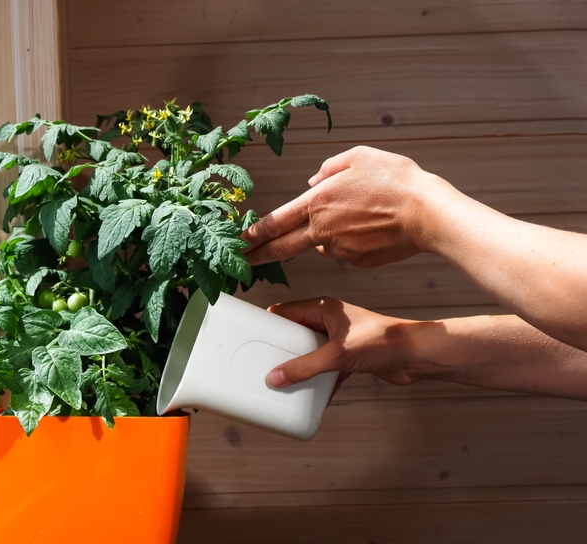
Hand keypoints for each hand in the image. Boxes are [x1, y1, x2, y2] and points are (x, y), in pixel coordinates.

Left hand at [242, 146, 440, 268]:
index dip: (253, 234)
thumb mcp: (358, 157)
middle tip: (242, 263)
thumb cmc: (396, 181)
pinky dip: (350, 241)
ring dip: (327, 236)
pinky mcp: (356, 262)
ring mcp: (339, 250)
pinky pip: (344, 251)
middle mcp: (322, 231)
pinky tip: (372, 228)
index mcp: (317, 204)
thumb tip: (311, 182)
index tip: (239, 241)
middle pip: (281, 248)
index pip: (274, 222)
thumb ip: (328, 168)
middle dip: (258, 257)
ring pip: (321, 245)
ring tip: (359, 216)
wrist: (427, 212)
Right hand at [264, 297, 428, 393]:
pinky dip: (318, 381)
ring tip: (283, 378)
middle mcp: (330, 321)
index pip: (286, 311)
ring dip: (299, 366)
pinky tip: (310, 394)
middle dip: (281, 348)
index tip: (251, 334)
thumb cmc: (383, 340)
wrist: (415, 356)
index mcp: (325, 308)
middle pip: (295, 334)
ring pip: (309, 353)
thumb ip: (304, 367)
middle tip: (264, 362)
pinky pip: (325, 369)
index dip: (268, 322)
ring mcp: (340, 340)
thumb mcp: (336, 354)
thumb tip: (276, 377)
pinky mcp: (349, 357)